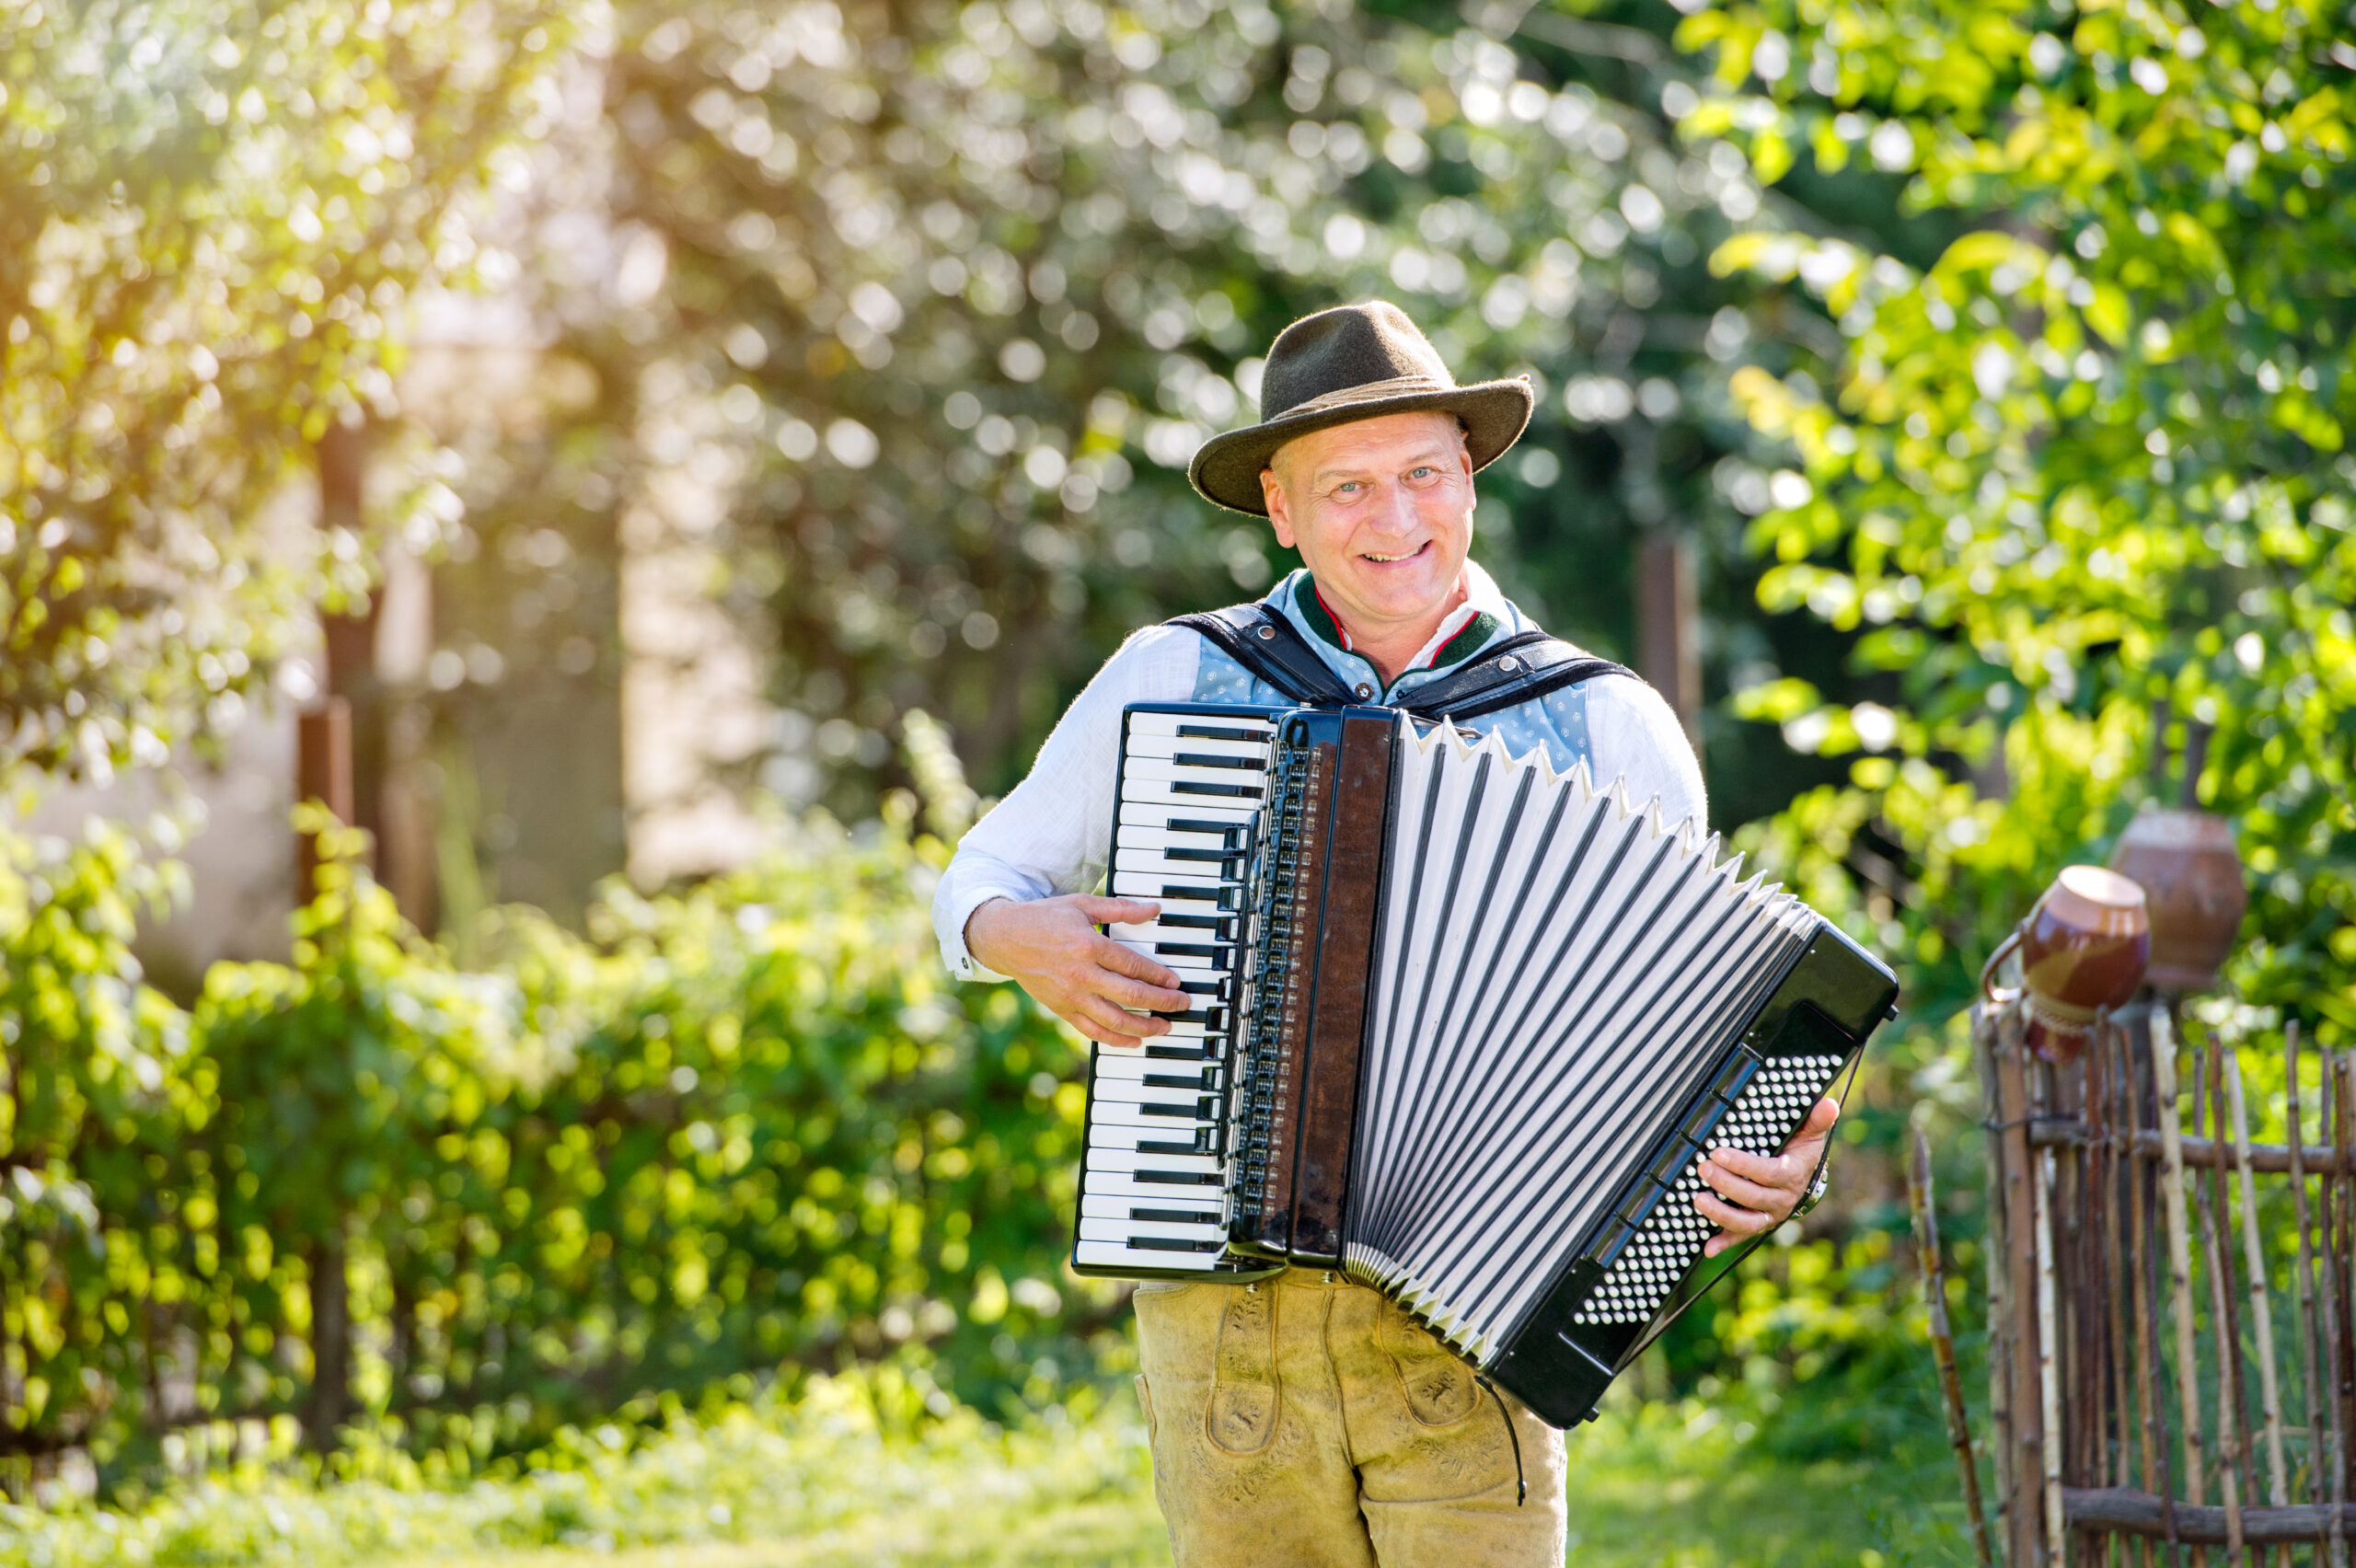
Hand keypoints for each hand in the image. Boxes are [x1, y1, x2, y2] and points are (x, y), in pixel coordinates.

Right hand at [964, 894, 1190, 1049]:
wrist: (1005, 939)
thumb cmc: (1045, 918)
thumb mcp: (1082, 905)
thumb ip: (1120, 908)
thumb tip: (1153, 909)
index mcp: (1088, 946)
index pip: (1134, 966)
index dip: (1160, 976)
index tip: (1176, 981)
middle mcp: (1081, 975)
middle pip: (1131, 995)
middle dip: (1162, 1003)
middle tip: (1182, 1004)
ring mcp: (1071, 996)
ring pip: (1115, 1020)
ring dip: (1145, 1027)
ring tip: (1164, 1026)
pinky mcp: (1062, 1010)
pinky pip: (1093, 1031)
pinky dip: (1116, 1039)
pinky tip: (1134, 1041)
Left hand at [1693, 1096, 1838, 1256]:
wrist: (1804, 1177)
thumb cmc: (1800, 1151)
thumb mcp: (1810, 1134)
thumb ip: (1817, 1120)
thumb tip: (1828, 1105)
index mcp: (1792, 1176)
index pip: (1768, 1173)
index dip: (1743, 1165)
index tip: (1719, 1152)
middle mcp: (1782, 1200)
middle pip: (1753, 1197)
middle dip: (1725, 1184)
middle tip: (1703, 1168)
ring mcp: (1769, 1215)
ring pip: (1746, 1222)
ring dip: (1720, 1214)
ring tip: (1698, 1199)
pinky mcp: (1757, 1225)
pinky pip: (1741, 1237)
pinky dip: (1724, 1243)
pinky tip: (1708, 1247)